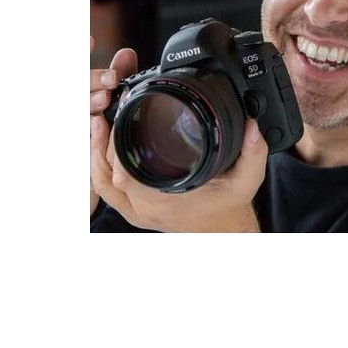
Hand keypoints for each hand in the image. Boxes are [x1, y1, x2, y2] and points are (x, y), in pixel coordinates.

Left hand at [90, 40, 266, 231]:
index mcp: (166, 199)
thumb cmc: (229, 208)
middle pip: (107, 175)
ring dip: (94, 155)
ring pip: (102, 184)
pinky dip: (99, 169)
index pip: (125, 174)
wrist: (224, 233)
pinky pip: (107, 191)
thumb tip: (253, 125)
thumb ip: (252, 152)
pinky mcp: (135, 210)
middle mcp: (147, 207)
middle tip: (101, 115)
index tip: (115, 120)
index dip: (113, 146)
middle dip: (100, 143)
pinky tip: (99, 147)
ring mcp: (138, 211)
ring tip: (96, 124)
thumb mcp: (247, 180)